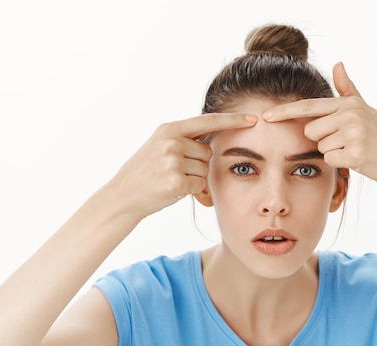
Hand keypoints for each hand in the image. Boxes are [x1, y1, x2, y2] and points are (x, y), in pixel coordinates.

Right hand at [108, 113, 256, 218]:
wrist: (123, 195)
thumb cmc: (146, 173)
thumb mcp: (160, 147)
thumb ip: (184, 140)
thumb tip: (213, 142)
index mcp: (169, 129)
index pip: (207, 121)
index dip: (232, 120)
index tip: (253, 118)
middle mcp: (171, 142)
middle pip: (207, 152)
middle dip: (198, 164)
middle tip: (175, 171)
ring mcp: (173, 161)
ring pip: (204, 170)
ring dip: (194, 179)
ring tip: (171, 181)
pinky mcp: (176, 181)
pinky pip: (200, 186)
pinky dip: (193, 192)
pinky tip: (173, 191)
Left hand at [263, 62, 376, 189]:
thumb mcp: (366, 109)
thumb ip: (348, 89)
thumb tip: (338, 63)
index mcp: (348, 103)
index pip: (309, 107)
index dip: (285, 112)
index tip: (265, 116)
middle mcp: (349, 115)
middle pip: (311, 131)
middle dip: (323, 140)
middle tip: (348, 142)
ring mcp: (353, 134)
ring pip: (320, 148)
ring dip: (334, 153)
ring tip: (355, 150)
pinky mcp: (355, 154)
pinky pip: (330, 161)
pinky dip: (341, 164)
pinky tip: (358, 160)